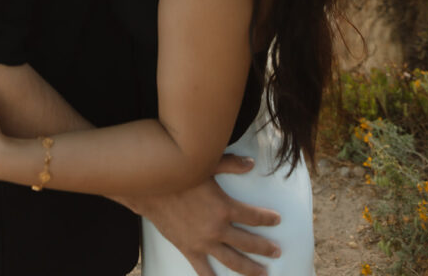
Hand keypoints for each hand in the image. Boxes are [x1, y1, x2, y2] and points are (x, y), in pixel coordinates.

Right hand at [132, 154, 280, 275]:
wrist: (150, 188)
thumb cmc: (180, 173)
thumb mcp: (207, 164)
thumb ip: (231, 164)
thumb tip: (251, 163)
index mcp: (224, 207)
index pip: (253, 216)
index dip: (267, 219)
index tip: (276, 220)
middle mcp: (217, 228)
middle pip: (248, 242)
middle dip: (265, 248)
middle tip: (277, 251)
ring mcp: (203, 242)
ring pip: (232, 261)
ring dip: (250, 269)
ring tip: (263, 273)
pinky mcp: (189, 249)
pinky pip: (204, 270)